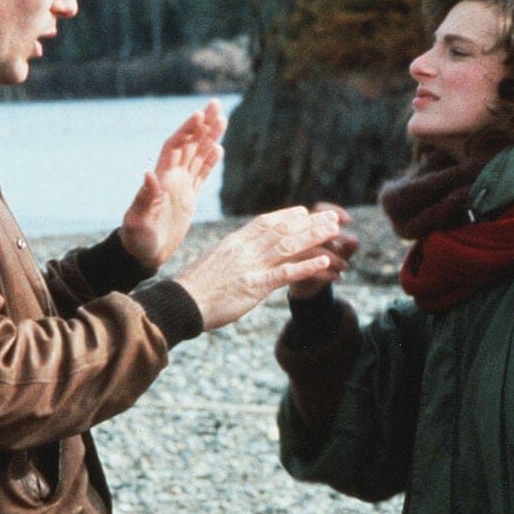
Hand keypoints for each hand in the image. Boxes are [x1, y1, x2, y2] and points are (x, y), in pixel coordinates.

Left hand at [120, 100, 225, 268]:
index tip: (199, 114)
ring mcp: (180, 187)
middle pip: (189, 144)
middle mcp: (171, 178)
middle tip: (215, 104)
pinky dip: (210, 161)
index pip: (176, 147)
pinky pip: (201, 174)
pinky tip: (219, 148)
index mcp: (161, 179)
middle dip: (202, 124)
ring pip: (197, 155)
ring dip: (209, 137)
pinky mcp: (188, 199)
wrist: (142, 255)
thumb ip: (145, 197)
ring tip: (221, 117)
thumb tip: (149, 173)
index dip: (187, 131)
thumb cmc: (137, 239)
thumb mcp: (139, 220)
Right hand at [176, 206, 340, 329]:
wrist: (179, 302)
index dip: (288, 215)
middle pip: (283, 230)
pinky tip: (324, 262)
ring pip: (288, 246)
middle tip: (332, 217)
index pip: (265, 221)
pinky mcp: (254, 286)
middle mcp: (244, 249)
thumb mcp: (213, 262)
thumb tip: (238, 253)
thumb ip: (230, 255)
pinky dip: (306, 266)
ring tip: (334, 231)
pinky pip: (285, 273)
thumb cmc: (193, 287)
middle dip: (309, 222)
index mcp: (234, 241)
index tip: (305, 211)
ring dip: (313, 237)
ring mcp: (250, 266)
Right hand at [288, 202, 358, 299]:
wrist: (305, 285)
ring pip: (313, 251)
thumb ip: (348, 246)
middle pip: (313, 229)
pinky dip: (327, 274)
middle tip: (347, 244)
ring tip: (345, 266)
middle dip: (333, 235)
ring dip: (334, 258)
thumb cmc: (325, 261)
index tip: (349, 221)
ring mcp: (290, 254)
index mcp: (306, 225)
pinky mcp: (290, 273)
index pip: (319, 209)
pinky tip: (337, 277)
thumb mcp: (339, 253)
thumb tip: (355, 240)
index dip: (335, 213)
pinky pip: (309, 272)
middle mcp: (295, 236)